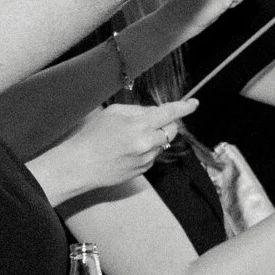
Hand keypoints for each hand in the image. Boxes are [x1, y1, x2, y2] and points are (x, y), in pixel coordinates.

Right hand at [49, 99, 198, 198]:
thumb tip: (155, 112)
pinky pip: (152, 156)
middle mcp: (147, 143)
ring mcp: (147, 159)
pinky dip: (146, 151)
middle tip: (149, 122)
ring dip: (154, 138)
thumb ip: (138, 111)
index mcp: (140, 125)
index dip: (184, 107)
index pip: (170, 113)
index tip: (194, 104)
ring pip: (162, 144)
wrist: (80, 166)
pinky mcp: (143, 171)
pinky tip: (126, 151)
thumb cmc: (92, 136)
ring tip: (128, 139)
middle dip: (166, 124)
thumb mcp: (113, 113)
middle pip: (172, 130)